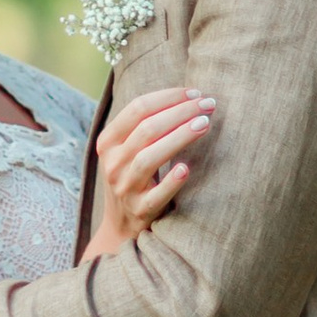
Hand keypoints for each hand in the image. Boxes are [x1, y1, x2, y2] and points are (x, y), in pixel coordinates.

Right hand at [88, 88, 213, 254]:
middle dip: (181, 112)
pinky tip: (186, 169)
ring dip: (180, 137)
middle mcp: (113, 163)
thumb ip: (144, 125)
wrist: (121, 224)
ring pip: (150, 157)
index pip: (137, 108)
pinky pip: (156, 195)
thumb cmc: (134, 176)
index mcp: (108, 142)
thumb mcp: (126, 149)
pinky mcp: (140, 210)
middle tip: (208, 104)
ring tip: (205, 124)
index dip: (168, 97)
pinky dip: (171, 182)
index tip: (195, 93)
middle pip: (147, 129)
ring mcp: (124, 188)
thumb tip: (186, 96)